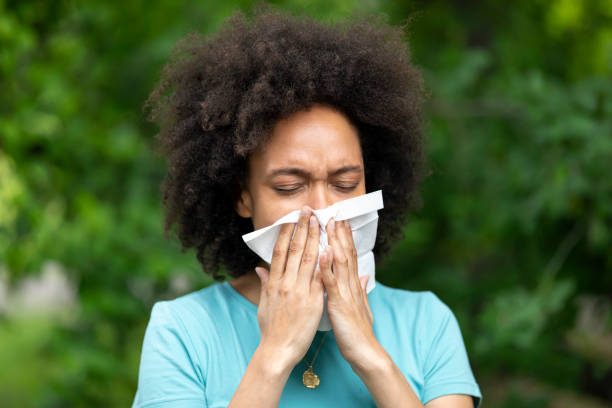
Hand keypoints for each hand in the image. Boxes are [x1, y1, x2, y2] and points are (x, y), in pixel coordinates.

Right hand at [253, 206, 324, 369]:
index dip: (286, 232)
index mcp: (274, 282)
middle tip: (309, 210)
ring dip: (315, 237)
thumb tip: (260, 268)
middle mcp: (285, 283)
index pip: (279, 251)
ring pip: (308, 258)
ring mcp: (299, 291)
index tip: (291, 218)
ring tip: (320, 221)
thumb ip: (264, 283)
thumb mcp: (263, 304)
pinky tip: (330, 248)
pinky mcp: (313, 301)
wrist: (277, 351)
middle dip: (302, 228)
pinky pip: (320, 278)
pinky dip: (325, 262)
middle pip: (294, 249)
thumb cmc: (270, 330)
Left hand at [319, 218, 375, 366]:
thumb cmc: (359, 332)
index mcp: (353, 285)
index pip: (349, 256)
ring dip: (335, 242)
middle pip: (346, 253)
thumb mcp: (361, 307)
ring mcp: (346, 292)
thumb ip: (361, 289)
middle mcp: (351, 285)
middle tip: (335, 212)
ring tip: (330, 224)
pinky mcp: (339, 303)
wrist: (365, 353)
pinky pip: (332, 283)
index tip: (340, 220)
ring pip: (340, 262)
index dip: (345, 238)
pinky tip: (323, 253)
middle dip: (340, 233)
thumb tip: (365, 276)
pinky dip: (327, 267)